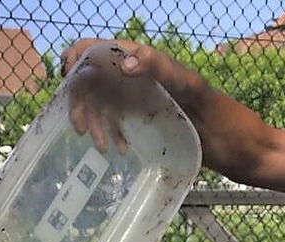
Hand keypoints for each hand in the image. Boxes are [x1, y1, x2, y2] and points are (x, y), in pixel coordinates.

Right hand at [61, 40, 204, 152]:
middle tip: (80, 128)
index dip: (75, 59)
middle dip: (79, 103)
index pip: (92, 49)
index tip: (69, 80)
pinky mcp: (130, 117)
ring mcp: (125, 97)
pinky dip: (109, 136)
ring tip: (103, 146)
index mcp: (132, 57)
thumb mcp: (182, 80)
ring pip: (95, 106)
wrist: (214, 130)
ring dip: (93, 124)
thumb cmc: (202, 100)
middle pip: (87, 82)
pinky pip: (109, 124)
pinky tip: (119, 149)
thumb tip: (125, 64)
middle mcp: (123, 75)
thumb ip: (156, 66)